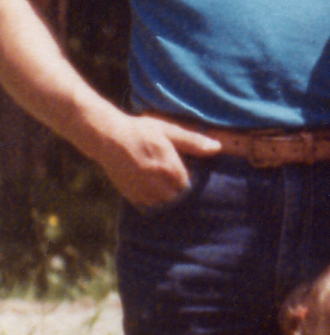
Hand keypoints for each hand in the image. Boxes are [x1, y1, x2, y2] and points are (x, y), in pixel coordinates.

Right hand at [92, 110, 223, 208]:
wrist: (106, 136)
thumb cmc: (140, 130)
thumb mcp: (168, 131)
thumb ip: (192, 141)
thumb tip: (218, 148)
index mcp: (168, 165)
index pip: (187, 184)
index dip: (186, 180)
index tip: (183, 174)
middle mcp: (155, 179)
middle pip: (176, 196)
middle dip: (176, 190)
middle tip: (172, 180)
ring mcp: (140, 187)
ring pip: (161, 202)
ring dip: (164, 196)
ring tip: (162, 185)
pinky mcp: (128, 192)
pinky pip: (146, 204)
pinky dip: (151, 199)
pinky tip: (150, 188)